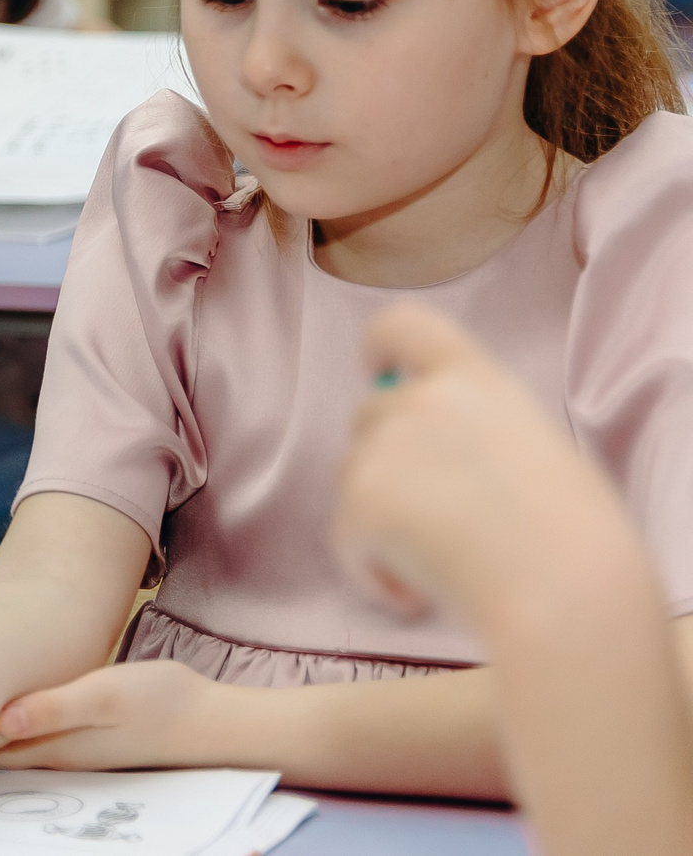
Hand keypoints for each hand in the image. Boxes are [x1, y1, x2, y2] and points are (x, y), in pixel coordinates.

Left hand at [0, 658, 230, 770]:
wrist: (214, 721)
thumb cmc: (160, 703)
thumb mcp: (104, 696)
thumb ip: (52, 708)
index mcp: (55, 748)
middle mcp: (60, 755)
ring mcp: (77, 750)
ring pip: (18, 746)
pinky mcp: (92, 740)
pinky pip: (41, 738)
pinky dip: (16, 730)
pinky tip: (4, 715)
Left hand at [333, 303, 630, 623]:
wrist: (568, 591)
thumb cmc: (577, 537)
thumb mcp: (536, 448)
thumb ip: (477, 429)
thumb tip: (438, 454)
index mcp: (477, 379)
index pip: (405, 325)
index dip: (382, 346)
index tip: (378, 369)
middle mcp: (423, 399)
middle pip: (369, 417)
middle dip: (386, 462)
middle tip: (435, 517)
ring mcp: (385, 446)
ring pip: (352, 477)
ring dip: (381, 519)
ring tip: (444, 565)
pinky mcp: (359, 499)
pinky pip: (345, 540)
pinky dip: (372, 572)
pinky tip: (417, 597)